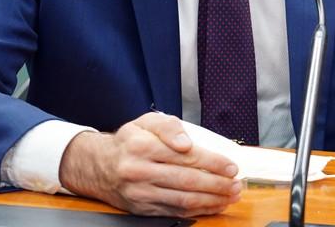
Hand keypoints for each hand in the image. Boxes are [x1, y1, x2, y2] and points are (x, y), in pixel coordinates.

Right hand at [58, 112, 241, 216]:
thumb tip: (186, 142)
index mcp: (141, 146)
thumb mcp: (145, 122)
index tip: (230, 166)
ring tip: (230, 195)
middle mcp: (139, 171)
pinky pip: (174, 212)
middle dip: (217, 184)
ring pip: (183, 200)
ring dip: (212, 200)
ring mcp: (140, 193)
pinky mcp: (142, 209)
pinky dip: (198, 210)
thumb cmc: (129, 142)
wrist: (99, 166)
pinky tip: (213, 205)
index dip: (212, 163)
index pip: (185, 156)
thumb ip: (168, 126)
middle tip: (236, 183)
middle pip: (187, 180)